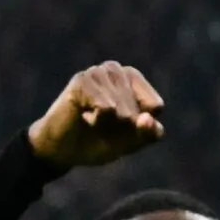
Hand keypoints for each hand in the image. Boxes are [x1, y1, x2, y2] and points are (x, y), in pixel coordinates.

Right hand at [28, 62, 165, 169]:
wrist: (64, 150)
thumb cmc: (100, 141)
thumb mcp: (132, 142)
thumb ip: (149, 133)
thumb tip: (148, 119)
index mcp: (134, 80)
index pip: (155, 106)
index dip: (140, 126)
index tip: (122, 125)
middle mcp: (116, 70)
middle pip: (137, 110)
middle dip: (122, 128)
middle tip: (102, 124)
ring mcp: (97, 72)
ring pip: (122, 109)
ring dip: (109, 125)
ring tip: (93, 120)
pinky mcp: (82, 80)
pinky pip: (105, 108)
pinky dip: (97, 121)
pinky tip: (85, 117)